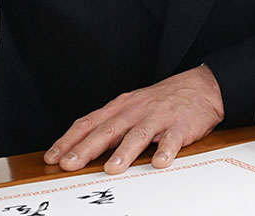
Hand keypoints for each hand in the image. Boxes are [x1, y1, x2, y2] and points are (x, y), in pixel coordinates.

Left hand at [44, 65, 223, 175]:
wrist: (201, 86)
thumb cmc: (162, 101)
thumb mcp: (132, 107)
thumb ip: (111, 126)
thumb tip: (82, 148)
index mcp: (121, 107)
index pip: (89, 122)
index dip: (69, 140)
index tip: (53, 156)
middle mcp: (136, 111)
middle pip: (107, 130)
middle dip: (86, 148)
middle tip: (70, 164)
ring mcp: (158, 118)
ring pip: (138, 135)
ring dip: (124, 152)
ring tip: (112, 169)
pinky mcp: (180, 126)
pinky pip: (172, 139)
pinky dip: (166, 151)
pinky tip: (160, 163)